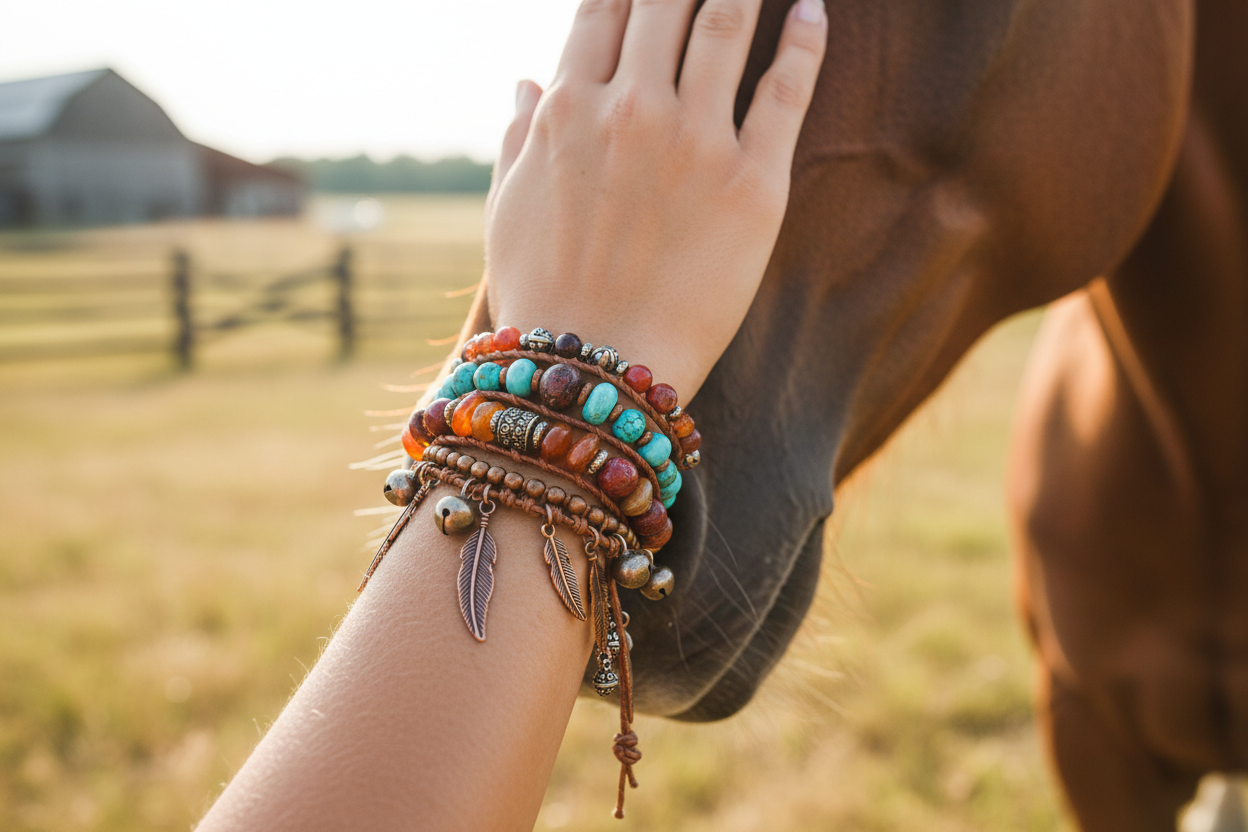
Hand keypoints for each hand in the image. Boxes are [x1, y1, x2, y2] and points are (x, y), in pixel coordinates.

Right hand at [484, 0, 827, 400]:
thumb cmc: (544, 297)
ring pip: (726, 24)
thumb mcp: (508, 210)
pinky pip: (786, 89)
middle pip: (665, 1)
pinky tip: (812, 11)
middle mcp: (631, 108)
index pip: (603, 9)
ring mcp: (695, 140)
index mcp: (568, 110)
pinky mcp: (753, 182)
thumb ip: (518, 135)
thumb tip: (526, 80)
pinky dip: (804, 39)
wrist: (596, 371)